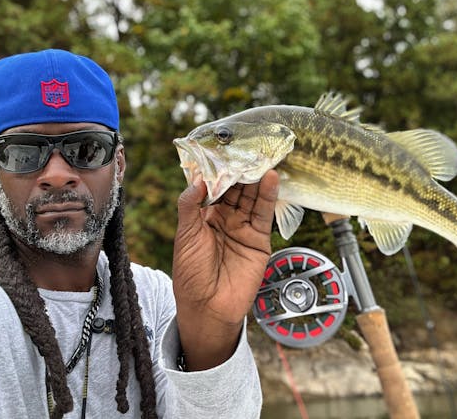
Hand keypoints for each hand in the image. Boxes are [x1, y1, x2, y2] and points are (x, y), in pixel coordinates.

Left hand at [172, 170, 278, 369]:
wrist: (208, 307)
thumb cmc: (191, 273)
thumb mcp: (185, 236)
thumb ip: (190, 206)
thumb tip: (199, 179)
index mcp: (205, 217)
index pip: (215, 188)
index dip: (220, 171)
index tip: (225, 151)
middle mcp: (226, 219)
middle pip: (237, 190)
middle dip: (242, 171)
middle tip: (249, 149)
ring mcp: (243, 228)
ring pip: (252, 198)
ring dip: (257, 179)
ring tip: (263, 158)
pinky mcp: (259, 239)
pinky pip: (264, 214)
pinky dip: (269, 196)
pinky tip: (271, 178)